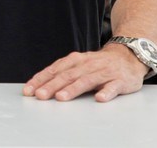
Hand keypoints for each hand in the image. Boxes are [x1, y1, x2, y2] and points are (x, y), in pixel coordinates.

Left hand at [23, 44, 149, 102]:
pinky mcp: (120, 80)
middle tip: (40, 95)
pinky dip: (106, 92)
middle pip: (67, 75)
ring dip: (73, 89)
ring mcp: (104, 72)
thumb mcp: (79, 64)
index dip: (41, 79)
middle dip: (52, 85)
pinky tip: (99, 99)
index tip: (29, 90)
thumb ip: (63, 74)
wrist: (128, 56)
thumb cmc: (98, 64)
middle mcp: (88, 65)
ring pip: (86, 80)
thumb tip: (39, 86)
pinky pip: (113, 87)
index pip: (54, 69)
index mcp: (75, 60)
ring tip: (61, 97)